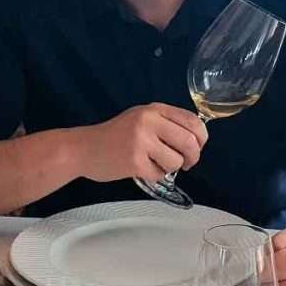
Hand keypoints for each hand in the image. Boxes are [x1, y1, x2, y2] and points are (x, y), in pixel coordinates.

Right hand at [76, 103, 206, 183]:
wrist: (84, 148)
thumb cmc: (115, 135)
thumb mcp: (141, 118)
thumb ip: (166, 123)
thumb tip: (196, 139)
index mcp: (154, 109)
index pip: (192, 120)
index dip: (202, 137)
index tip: (198, 146)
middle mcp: (149, 122)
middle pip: (189, 142)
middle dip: (193, 157)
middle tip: (188, 163)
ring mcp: (141, 142)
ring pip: (176, 161)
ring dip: (171, 168)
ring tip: (157, 164)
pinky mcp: (134, 162)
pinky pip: (160, 174)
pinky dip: (155, 176)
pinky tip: (143, 169)